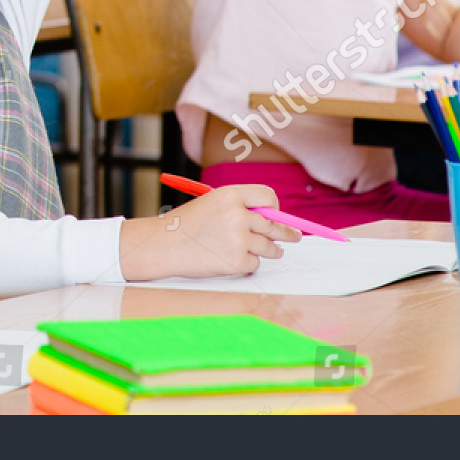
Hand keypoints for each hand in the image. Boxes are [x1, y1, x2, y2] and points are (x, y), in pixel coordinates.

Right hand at [119, 184, 300, 280]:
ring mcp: (238, 239)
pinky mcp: (236, 261)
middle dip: (286, 233)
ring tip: (269, 252)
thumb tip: (274, 219)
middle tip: (294, 237)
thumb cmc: (188, 224)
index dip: (275, 206)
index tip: (278, 214)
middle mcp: (238, 214)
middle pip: (273, 224)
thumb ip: (240, 207)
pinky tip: (232, 260)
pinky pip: (254, 264)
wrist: (165, 245)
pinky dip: (247, 264)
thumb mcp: (213, 203)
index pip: (268, 196)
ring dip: (269, 251)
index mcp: (230, 195)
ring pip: (268, 247)